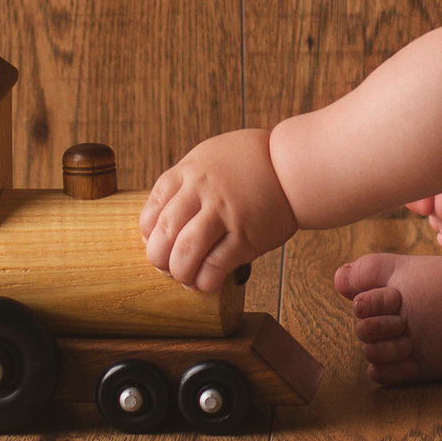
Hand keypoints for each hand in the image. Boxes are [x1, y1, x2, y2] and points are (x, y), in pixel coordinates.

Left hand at [140, 128, 298, 292]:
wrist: (293, 166)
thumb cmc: (251, 162)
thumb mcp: (210, 156)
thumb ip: (186, 183)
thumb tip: (162, 220)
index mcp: (189, 171)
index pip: (152, 208)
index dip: (148, 233)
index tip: (155, 243)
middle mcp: (203, 191)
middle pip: (164, 233)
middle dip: (158, 258)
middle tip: (165, 267)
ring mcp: (225, 213)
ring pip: (185, 252)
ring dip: (180, 273)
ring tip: (185, 278)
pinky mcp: (246, 236)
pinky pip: (216, 266)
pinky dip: (205, 281)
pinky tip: (207, 283)